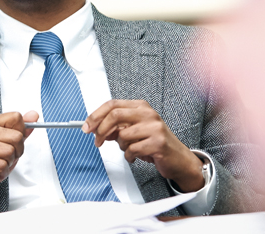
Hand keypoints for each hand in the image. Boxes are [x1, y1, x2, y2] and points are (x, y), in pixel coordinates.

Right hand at [0, 110, 37, 215]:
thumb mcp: (10, 144)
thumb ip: (21, 130)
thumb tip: (34, 115)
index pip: (16, 117)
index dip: (21, 132)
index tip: (12, 141)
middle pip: (17, 136)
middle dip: (17, 151)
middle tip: (5, 156)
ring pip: (10, 152)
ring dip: (8, 163)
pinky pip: (2, 165)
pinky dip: (2, 171)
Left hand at [83, 99, 204, 191]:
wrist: (178, 158)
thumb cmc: (154, 143)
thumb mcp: (134, 131)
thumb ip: (116, 127)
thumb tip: (95, 128)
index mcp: (140, 107)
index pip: (112, 105)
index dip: (96, 115)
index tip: (86, 126)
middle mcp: (148, 114)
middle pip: (114, 115)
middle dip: (101, 130)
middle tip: (97, 141)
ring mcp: (154, 127)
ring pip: (122, 135)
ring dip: (121, 146)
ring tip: (130, 149)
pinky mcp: (158, 142)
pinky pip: (132, 149)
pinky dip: (129, 156)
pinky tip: (136, 156)